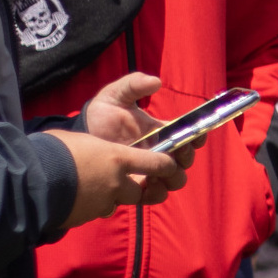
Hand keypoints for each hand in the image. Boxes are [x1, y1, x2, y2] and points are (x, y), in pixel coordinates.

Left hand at [55, 73, 198, 225]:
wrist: (79, 137)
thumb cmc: (100, 114)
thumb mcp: (115, 95)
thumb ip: (134, 84)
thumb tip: (157, 82)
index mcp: (161, 132)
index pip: (189, 135)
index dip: (198, 135)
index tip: (196, 134)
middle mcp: (160, 152)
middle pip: (186, 161)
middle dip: (186, 157)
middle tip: (176, 153)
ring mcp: (149, 170)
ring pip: (175, 180)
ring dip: (174, 177)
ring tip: (160, 172)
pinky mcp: (136, 186)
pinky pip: (156, 195)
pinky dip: (157, 192)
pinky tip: (146, 183)